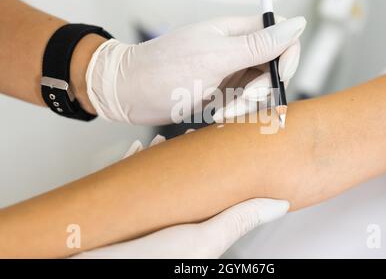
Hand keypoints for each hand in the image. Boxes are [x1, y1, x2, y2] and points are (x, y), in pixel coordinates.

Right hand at [72, 133, 288, 258]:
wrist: (95, 264)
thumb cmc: (150, 261)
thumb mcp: (203, 238)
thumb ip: (238, 219)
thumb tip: (277, 205)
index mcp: (196, 229)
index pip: (215, 193)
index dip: (221, 168)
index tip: (226, 145)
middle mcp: (170, 220)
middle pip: (183, 181)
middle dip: (187, 155)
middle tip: (194, 134)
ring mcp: (143, 214)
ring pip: (156, 177)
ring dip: (161, 156)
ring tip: (167, 140)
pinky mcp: (119, 210)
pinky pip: (125, 179)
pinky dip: (131, 162)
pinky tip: (136, 151)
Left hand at [86, 16, 305, 124]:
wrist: (129, 93)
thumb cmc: (164, 69)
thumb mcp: (216, 57)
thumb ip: (259, 44)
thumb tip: (296, 23)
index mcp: (237, 31)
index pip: (281, 32)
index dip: (287, 54)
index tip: (278, 76)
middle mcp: (236, 49)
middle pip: (273, 67)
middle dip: (261, 89)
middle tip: (238, 101)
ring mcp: (229, 71)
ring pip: (259, 89)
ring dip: (246, 105)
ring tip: (220, 111)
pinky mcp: (221, 91)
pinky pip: (243, 102)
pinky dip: (235, 112)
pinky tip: (215, 114)